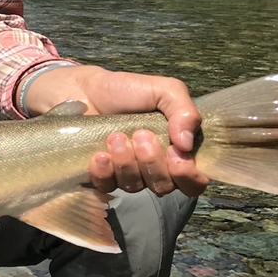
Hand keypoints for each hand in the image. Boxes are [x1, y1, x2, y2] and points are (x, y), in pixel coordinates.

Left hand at [26, 65, 208, 197]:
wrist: (84, 90)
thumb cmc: (128, 90)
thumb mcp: (165, 90)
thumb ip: (185, 112)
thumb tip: (188, 145)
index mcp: (176, 151)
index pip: (194, 181)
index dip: (188, 175)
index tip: (175, 153)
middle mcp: (154, 167)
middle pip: (164, 186)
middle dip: (152, 162)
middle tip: (141, 134)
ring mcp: (127, 174)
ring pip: (135, 187)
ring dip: (127, 162)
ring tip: (115, 136)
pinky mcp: (101, 175)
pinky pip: (107, 186)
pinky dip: (104, 172)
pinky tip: (99, 154)